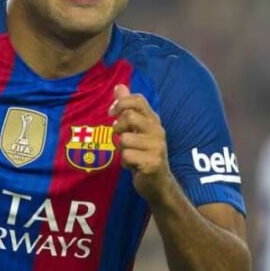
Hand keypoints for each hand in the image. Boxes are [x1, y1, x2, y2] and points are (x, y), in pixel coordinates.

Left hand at [109, 85, 172, 202]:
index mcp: (154, 121)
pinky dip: (125, 163)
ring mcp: (157, 147)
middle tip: (121, 138)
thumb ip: (128, 108)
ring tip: (131, 156)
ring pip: (125, 139)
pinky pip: (127, 156)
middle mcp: (158, 131)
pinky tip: (134, 167)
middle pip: (129, 117)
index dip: (121, 103)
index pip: (138, 100)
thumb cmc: (143, 154)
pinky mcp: (153, 163)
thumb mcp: (136, 130)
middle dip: (118, 128)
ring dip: (122, 150)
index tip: (111, 113)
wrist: (158, 184)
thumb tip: (119, 86)